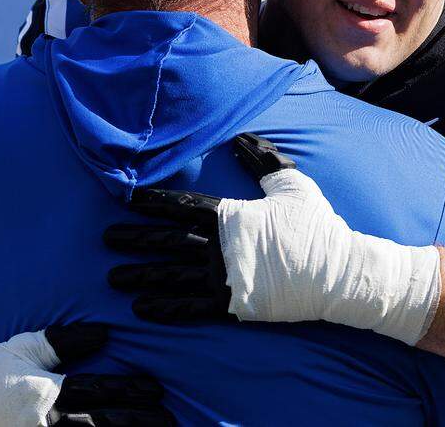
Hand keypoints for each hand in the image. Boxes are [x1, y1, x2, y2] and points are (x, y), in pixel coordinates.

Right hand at [0, 323, 173, 426]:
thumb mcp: (22, 349)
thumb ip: (62, 342)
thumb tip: (103, 334)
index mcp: (43, 394)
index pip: (96, 393)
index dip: (129, 392)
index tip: (156, 390)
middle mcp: (43, 425)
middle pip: (102, 426)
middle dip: (137, 421)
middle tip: (169, 418)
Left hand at [105, 132, 440, 344]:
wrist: (338, 271)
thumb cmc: (316, 224)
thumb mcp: (290, 183)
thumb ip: (262, 159)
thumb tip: (240, 136)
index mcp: (230, 214)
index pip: (181, 205)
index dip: (153, 202)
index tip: (128, 199)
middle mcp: (219, 246)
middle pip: (167, 241)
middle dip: (134, 239)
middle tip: (106, 238)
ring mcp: (224, 278)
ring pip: (170, 275)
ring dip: (139, 276)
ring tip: (113, 278)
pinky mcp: (232, 306)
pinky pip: (189, 307)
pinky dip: (163, 308)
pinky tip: (141, 310)